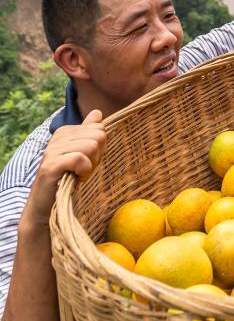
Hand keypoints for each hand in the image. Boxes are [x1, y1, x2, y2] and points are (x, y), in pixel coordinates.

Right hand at [21, 110, 105, 229]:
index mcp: (66, 131)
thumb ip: (89, 133)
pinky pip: (80, 159)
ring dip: (90, 166)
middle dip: (97, 156)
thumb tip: (97, 112)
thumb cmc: (68, 180)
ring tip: (78, 174)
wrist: (46, 207)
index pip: (100, 128)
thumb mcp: (83, 154)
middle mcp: (58, 136)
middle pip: (99, 135)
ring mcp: (53, 150)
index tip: (87, 161)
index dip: (100, 149)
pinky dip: (83, 172)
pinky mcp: (51, 165)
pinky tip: (75, 178)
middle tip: (83, 169)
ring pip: (91, 146)